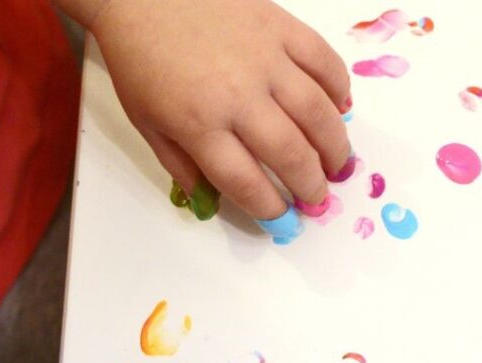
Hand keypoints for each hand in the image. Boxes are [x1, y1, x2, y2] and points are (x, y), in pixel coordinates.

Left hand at [88, 0, 351, 220]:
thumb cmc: (142, 58)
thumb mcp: (147, 122)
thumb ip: (182, 166)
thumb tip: (215, 201)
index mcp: (198, 124)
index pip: (247, 182)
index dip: (271, 208)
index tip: (283, 217)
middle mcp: (237, 95)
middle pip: (291, 154)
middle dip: (311, 186)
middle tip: (318, 197)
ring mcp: (266, 59)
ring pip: (319, 114)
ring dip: (335, 147)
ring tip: (337, 164)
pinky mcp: (281, 27)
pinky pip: (325, 63)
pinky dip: (339, 90)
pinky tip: (339, 109)